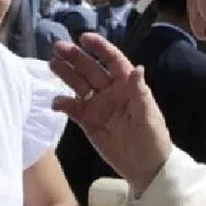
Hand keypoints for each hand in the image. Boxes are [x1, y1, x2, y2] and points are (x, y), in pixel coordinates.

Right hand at [49, 33, 171, 193]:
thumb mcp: (148, 116)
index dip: (99, 48)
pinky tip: (55, 103)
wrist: (145, 167)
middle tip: (58, 46)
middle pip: (90, 69)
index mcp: (127, 85)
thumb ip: (139, 93)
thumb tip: (138, 69)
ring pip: (78, 85)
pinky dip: (63, 104)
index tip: (84, 38)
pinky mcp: (88, 121)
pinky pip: (72, 108)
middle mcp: (110, 91)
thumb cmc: (153, 138)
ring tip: (52, 64)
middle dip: (75, 57)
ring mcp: (97, 106)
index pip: (112, 60)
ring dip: (65, 74)